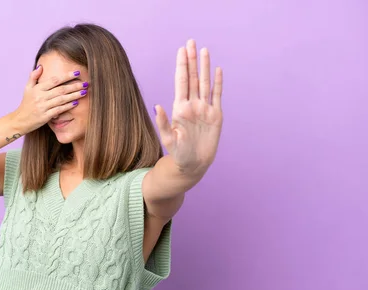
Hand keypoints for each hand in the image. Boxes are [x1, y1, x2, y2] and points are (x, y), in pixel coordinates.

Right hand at [11, 66, 88, 133]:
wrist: (20, 121)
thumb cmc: (26, 104)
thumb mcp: (27, 89)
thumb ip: (33, 77)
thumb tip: (41, 66)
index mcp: (37, 89)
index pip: (55, 80)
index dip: (67, 76)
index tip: (77, 72)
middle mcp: (41, 97)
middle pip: (61, 89)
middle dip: (74, 85)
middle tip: (85, 83)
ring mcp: (43, 107)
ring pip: (61, 99)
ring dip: (74, 95)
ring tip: (84, 92)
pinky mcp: (45, 116)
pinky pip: (59, 110)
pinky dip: (67, 106)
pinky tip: (75, 103)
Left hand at [154, 39, 223, 175]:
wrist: (193, 165)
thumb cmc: (178, 154)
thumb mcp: (168, 139)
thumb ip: (163, 123)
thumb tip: (156, 106)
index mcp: (180, 108)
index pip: (181, 82)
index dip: (182, 65)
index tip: (181, 50)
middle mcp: (193, 105)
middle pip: (193, 78)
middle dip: (192, 60)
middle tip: (191, 41)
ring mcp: (205, 109)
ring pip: (205, 83)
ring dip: (205, 67)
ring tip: (205, 50)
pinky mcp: (216, 116)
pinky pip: (217, 96)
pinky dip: (218, 83)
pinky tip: (217, 70)